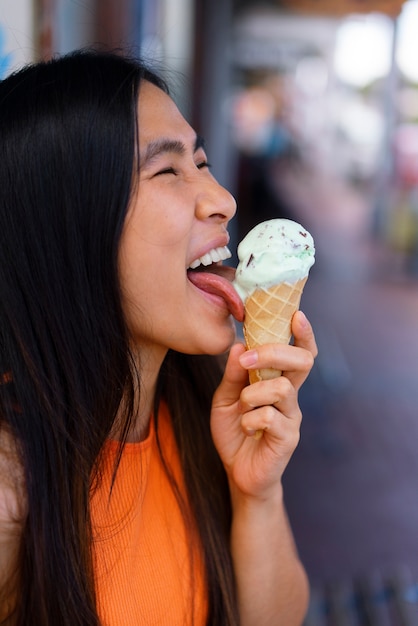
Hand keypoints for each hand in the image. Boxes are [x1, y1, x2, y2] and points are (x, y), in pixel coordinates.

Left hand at [211, 311, 316, 499]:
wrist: (237, 472)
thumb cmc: (234, 431)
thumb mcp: (224, 399)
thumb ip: (233, 375)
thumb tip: (240, 345)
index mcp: (278, 382)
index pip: (299, 353)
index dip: (303, 334)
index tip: (296, 315)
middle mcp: (291, 396)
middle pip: (302, 362)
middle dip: (276, 353)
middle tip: (250, 360)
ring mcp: (292, 416)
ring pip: (282, 388)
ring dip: (254, 393)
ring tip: (242, 407)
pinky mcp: (288, 438)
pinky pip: (271, 417)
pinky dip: (250, 419)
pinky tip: (246, 428)